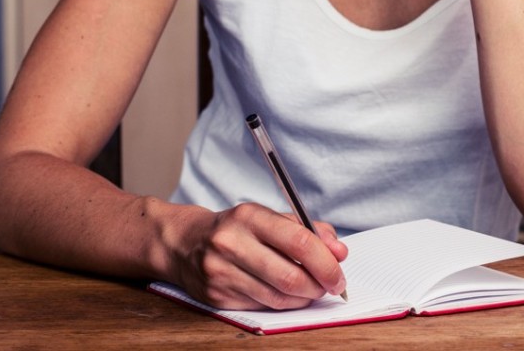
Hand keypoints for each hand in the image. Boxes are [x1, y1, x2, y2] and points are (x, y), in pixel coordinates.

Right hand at [171, 203, 348, 309]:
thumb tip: (339, 250)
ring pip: (277, 297)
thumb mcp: (268, 217)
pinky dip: (283, 304)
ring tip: (311, 290)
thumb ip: (307, 230)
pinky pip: (261, 307)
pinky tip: (287, 295)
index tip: (339, 273)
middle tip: (330, 286)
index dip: (326, 262)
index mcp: (248, 216)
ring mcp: (221, 272)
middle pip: (289, 276)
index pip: (298, 242)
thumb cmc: (235, 228)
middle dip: (319, 286)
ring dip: (303, 298)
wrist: (184, 243)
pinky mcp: (216, 297)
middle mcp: (231, 244)